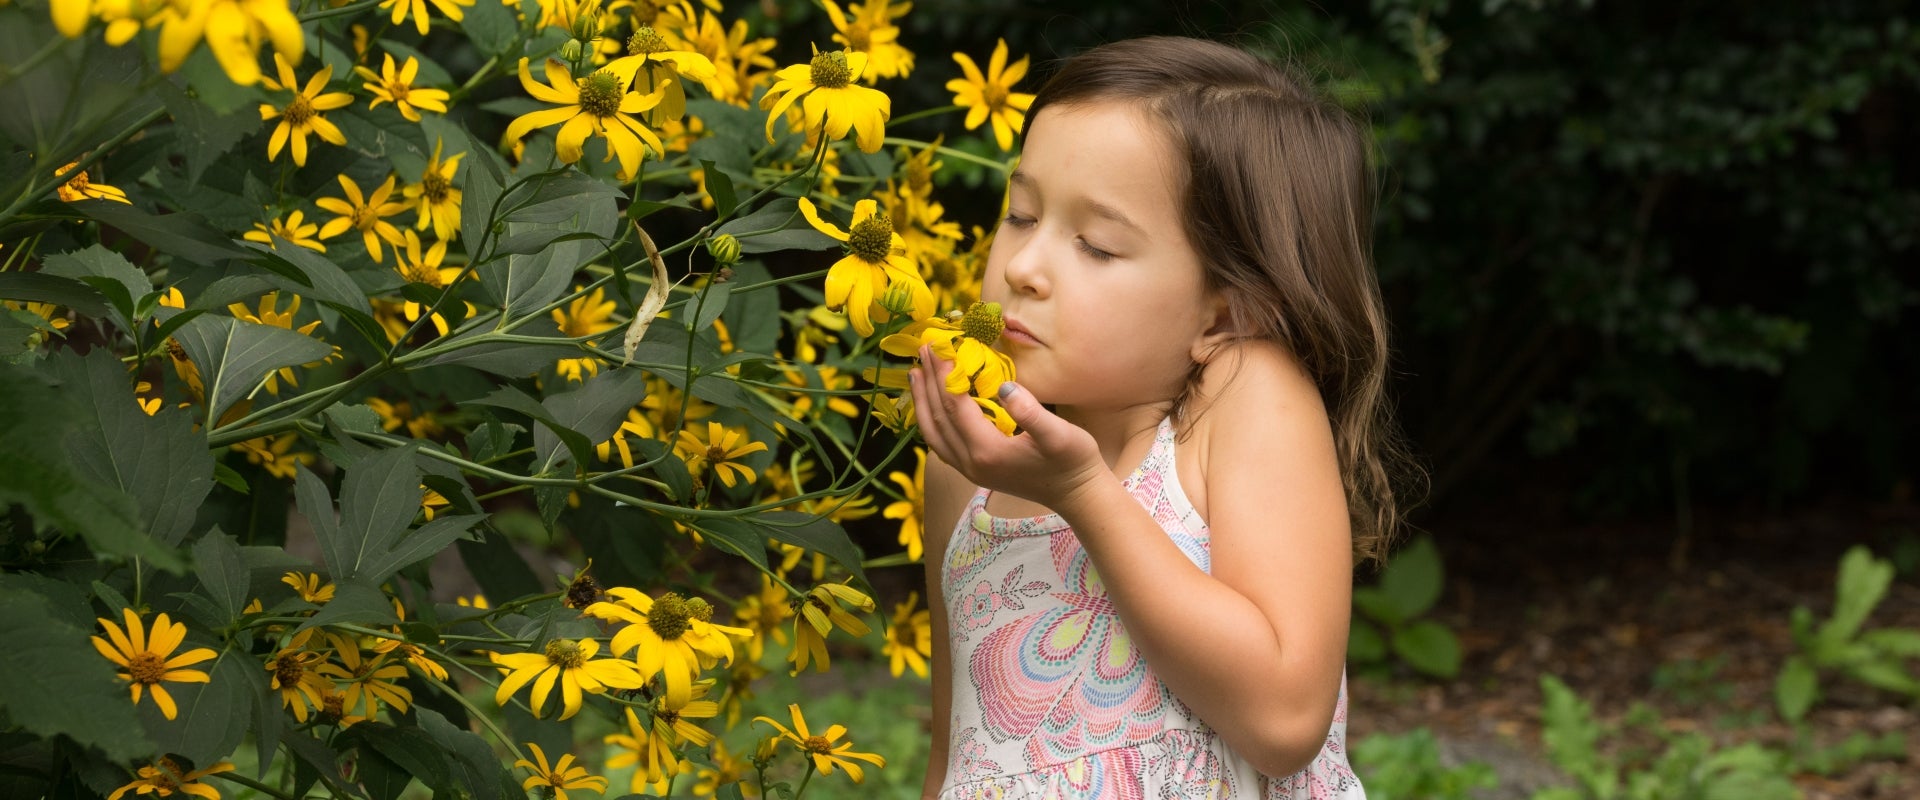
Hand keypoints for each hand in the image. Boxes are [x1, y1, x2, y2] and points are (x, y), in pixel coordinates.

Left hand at [909, 345, 1105, 510]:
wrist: (1078, 495)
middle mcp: (971, 463)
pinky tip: (932, 406)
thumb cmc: (1073, 462)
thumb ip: (1031, 412)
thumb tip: (1004, 386)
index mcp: (987, 451)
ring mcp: (971, 470)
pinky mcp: (975, 471)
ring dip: (923, 402)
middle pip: (939, 417)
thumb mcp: (1059, 434)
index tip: (938, 346)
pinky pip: (942, 444)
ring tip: (916, 374)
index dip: (944, 374)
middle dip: (929, 382)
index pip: (955, 406)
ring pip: (934, 434)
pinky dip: (931, 421)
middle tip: (923, 349)